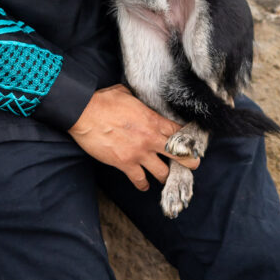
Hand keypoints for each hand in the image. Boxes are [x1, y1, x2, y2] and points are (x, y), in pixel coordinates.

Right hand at [68, 84, 199, 189]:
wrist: (85, 113)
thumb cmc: (104, 100)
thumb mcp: (127, 94)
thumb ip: (139, 102)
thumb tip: (139, 100)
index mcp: (153, 120)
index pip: (179, 131)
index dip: (187, 138)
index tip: (191, 142)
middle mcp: (150, 138)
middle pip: (179, 154)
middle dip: (189, 161)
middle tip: (193, 165)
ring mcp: (138, 153)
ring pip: (162, 172)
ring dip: (164, 175)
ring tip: (165, 177)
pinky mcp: (125, 164)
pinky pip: (140, 180)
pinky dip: (143, 185)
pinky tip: (144, 185)